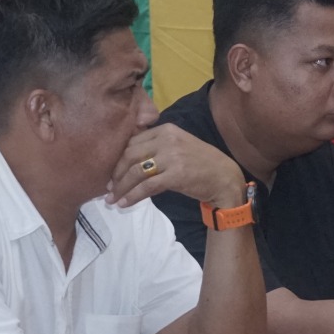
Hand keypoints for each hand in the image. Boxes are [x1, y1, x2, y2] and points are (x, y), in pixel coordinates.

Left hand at [106, 124, 247, 209]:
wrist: (224, 178)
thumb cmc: (200, 164)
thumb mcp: (178, 146)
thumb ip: (156, 147)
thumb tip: (127, 161)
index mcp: (166, 129)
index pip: (132, 142)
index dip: (117, 159)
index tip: (111, 173)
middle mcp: (167, 139)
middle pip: (130, 156)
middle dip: (115, 174)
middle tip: (108, 188)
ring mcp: (172, 156)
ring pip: (136, 172)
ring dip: (121, 187)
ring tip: (112, 199)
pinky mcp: (176, 175)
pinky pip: (147, 186)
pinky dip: (133, 196)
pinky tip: (124, 203)